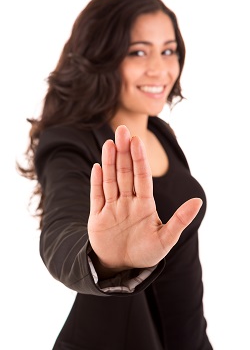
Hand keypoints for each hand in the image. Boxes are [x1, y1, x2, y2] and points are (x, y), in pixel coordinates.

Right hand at [88, 125, 201, 275]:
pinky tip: (97, 167)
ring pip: (110, 181)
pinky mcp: (98, 217)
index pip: (142, 177)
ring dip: (109, 162)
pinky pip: (97, 196)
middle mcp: (128, 202)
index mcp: (145, 205)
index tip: (137, 141)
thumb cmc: (146, 253)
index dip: (139, 159)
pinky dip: (96, 182)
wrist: (122, 266)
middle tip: (122, 130)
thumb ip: (180, 219)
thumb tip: (198, 201)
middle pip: (125, 173)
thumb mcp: (166, 239)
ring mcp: (112, 207)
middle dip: (124, 152)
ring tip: (109, 143)